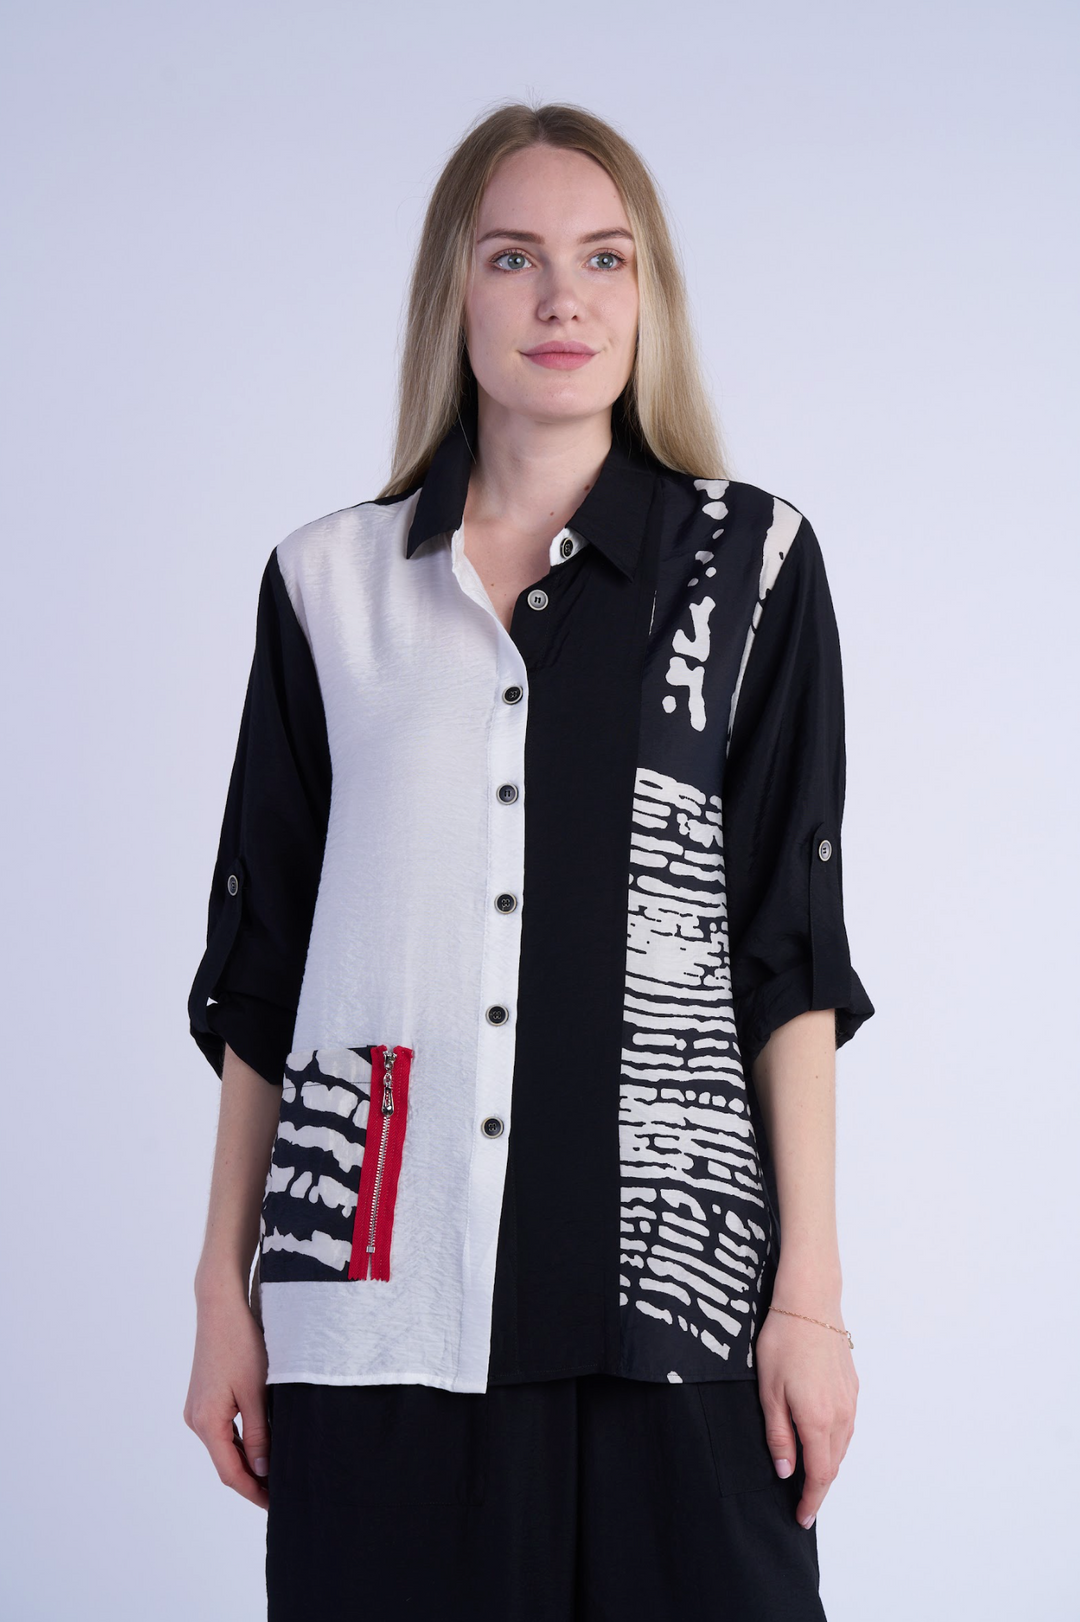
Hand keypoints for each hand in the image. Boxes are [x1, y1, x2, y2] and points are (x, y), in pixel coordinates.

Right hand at [183, 1285, 271, 1508]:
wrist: (221, 1307)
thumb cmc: (241, 1344)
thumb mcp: (255, 1392)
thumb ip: (259, 1434)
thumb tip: (262, 1470)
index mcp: (206, 1423)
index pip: (231, 1474)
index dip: (254, 1492)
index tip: (276, 1505)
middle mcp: (195, 1420)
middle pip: (226, 1463)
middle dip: (253, 1480)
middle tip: (282, 1493)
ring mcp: (197, 1408)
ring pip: (224, 1446)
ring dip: (248, 1461)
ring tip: (277, 1472)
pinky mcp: (204, 1397)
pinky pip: (222, 1430)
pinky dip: (241, 1442)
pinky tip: (262, 1444)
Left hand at [754, 1302, 857, 1529]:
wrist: (810, 1303)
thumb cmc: (783, 1342)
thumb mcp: (769, 1391)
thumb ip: (779, 1435)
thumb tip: (785, 1471)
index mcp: (818, 1421)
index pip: (819, 1476)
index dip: (811, 1501)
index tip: (802, 1518)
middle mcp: (840, 1415)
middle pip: (833, 1465)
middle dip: (819, 1488)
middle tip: (802, 1503)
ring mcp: (850, 1401)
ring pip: (842, 1447)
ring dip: (828, 1465)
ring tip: (810, 1477)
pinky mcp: (852, 1387)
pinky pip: (846, 1426)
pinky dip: (835, 1443)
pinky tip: (822, 1440)